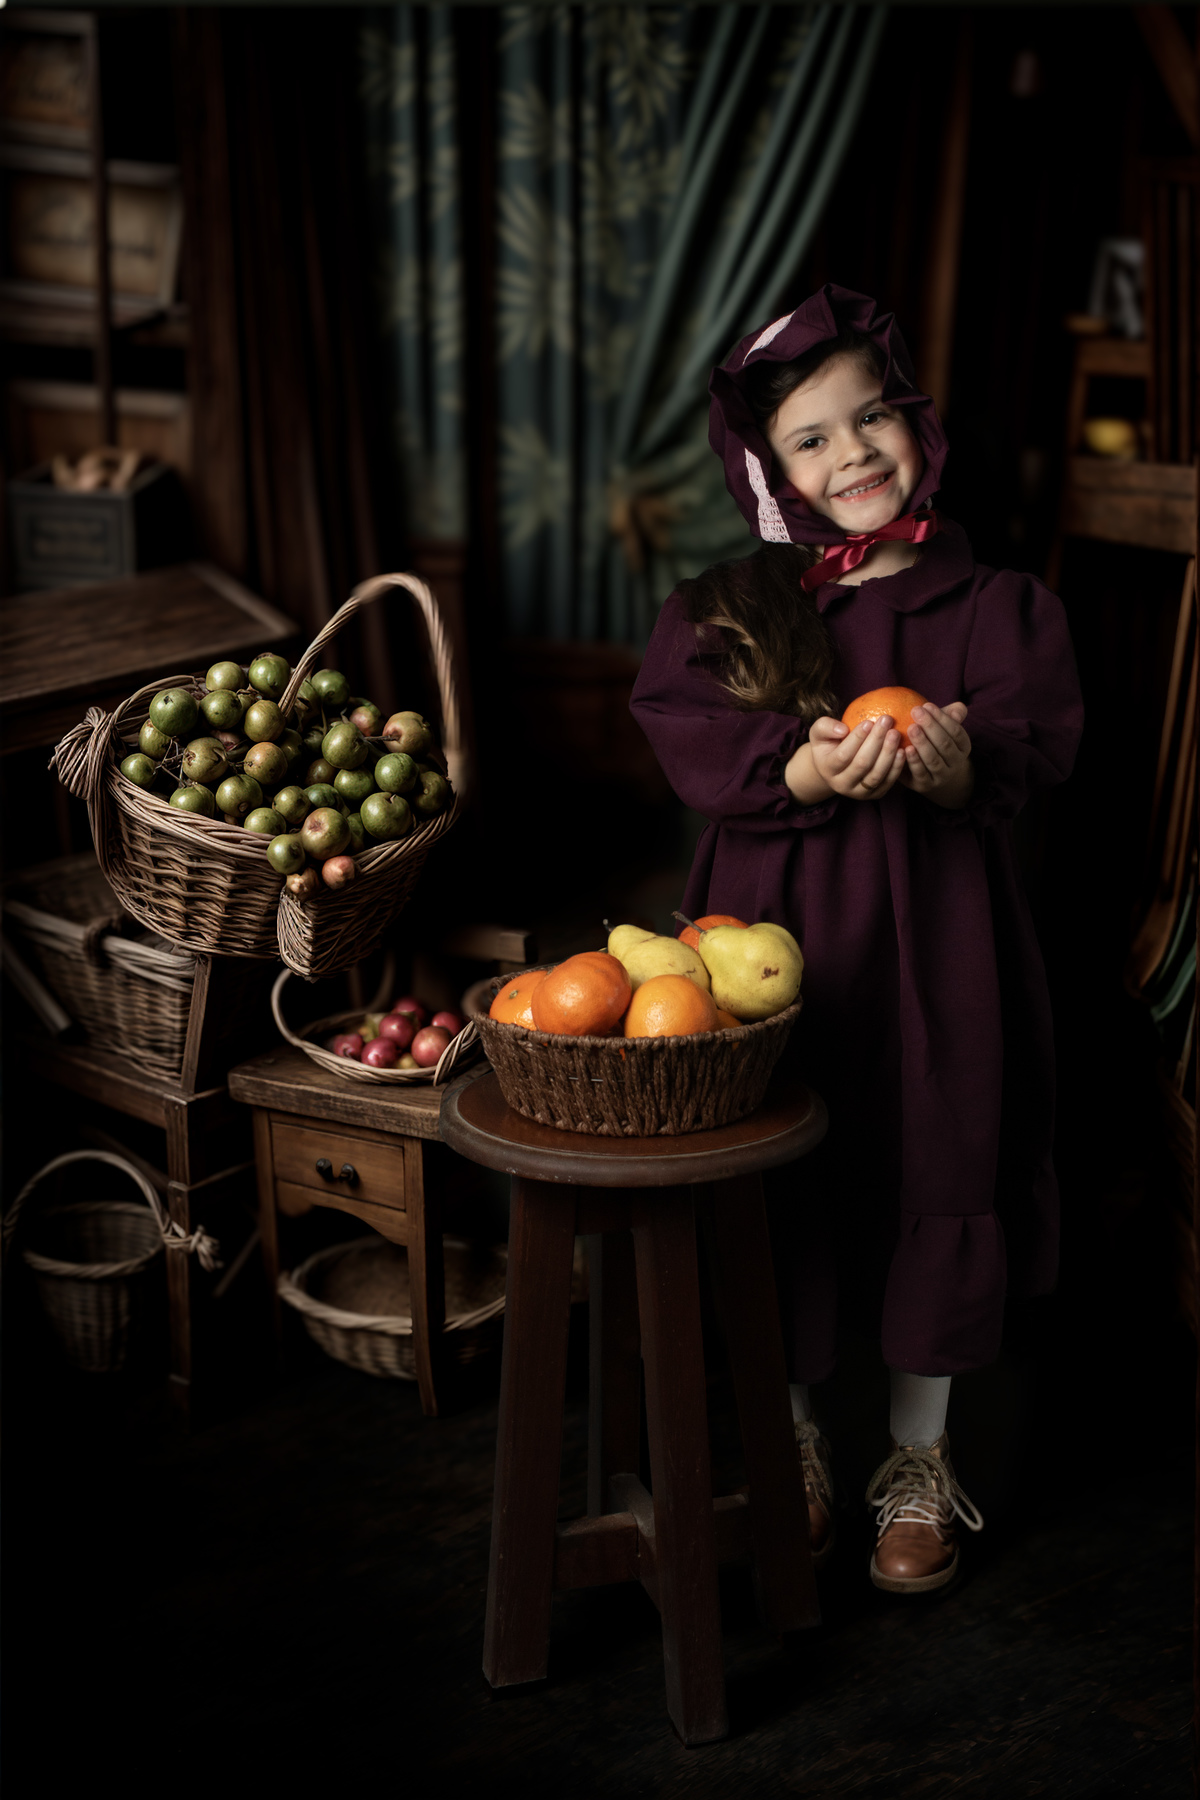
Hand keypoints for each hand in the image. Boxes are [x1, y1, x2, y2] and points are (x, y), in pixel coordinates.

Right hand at [785, 714, 905, 804]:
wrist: (837, 767)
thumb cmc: (829, 744)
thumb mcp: (820, 733)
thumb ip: (825, 727)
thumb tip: (842, 729)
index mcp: (828, 769)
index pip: (843, 755)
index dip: (857, 739)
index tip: (869, 721)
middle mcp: (841, 785)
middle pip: (862, 764)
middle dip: (876, 741)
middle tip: (887, 720)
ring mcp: (859, 793)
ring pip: (877, 775)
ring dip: (888, 753)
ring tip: (896, 733)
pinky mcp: (875, 795)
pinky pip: (888, 782)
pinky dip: (897, 767)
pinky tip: (903, 750)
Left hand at [899, 702, 973, 807]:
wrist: (930, 774)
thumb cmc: (934, 742)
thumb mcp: (943, 728)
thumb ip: (950, 716)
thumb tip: (958, 708)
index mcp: (963, 746)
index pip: (956, 731)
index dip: (942, 718)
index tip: (927, 705)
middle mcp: (955, 763)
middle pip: (945, 745)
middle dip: (930, 727)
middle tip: (916, 711)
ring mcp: (941, 776)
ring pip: (933, 760)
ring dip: (922, 743)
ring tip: (911, 728)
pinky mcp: (925, 785)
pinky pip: (920, 774)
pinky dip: (914, 762)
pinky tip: (905, 749)